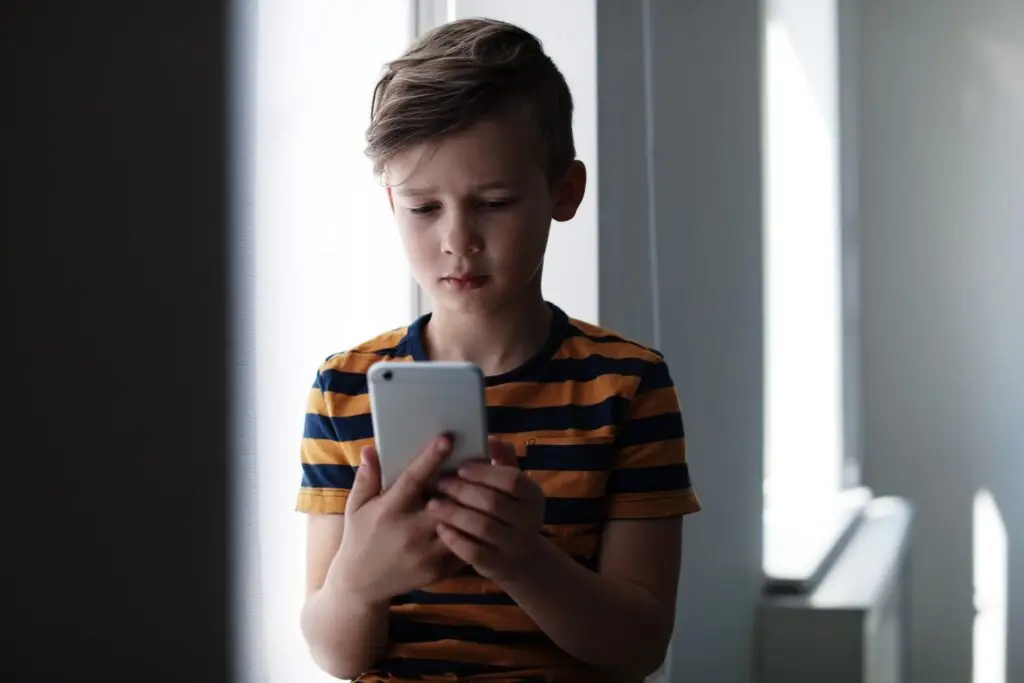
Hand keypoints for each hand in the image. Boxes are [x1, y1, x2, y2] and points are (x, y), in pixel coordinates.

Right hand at [327, 436, 464, 605]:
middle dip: (462, 483)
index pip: (413, 480)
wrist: (361, 584)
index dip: (430, 458)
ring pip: (460, 526)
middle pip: (445, 503)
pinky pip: (464, 547)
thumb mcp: (355, 506)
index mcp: (388, 511)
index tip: (447, 439)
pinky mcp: (438, 571)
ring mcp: (425, 554)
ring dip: (471, 507)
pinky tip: (481, 516)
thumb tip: (371, 448)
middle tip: (476, 462)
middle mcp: (409, 532)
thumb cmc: (360, 537)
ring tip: (484, 488)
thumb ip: (366, 477)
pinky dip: (474, 531)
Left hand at [427, 436, 545, 582]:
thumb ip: (502, 461)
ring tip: (433, 504)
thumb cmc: (508, 511)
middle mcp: (530, 521)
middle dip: (463, 491)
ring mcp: (515, 545)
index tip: (460, 467)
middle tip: (440, 483)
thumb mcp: (511, 487)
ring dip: (455, 514)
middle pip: (493, 502)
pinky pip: (474, 552)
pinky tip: (441, 528)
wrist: (519, 558)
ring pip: (482, 527)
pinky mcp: (498, 565)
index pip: (511, 479)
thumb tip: (489, 438)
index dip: (484, 472)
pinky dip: (455, 539)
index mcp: (533, 496)